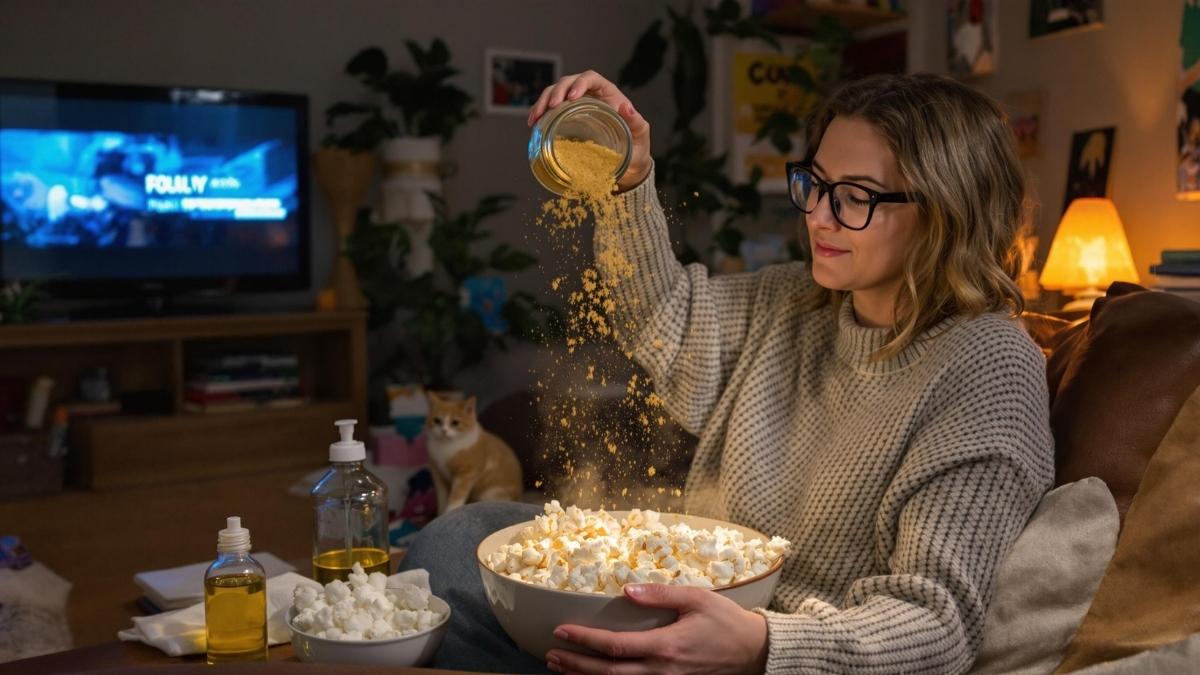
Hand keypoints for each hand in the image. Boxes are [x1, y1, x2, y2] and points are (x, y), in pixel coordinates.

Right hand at [527, 70, 651, 191]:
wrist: (627, 163)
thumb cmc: (636, 147)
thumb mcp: (640, 135)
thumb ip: (637, 122)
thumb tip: (627, 108)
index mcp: (608, 93)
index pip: (591, 77)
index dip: (580, 83)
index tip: (571, 97)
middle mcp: (591, 95)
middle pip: (568, 82)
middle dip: (556, 92)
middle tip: (551, 107)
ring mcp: (577, 106)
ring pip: (555, 92)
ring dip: (543, 101)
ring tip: (536, 117)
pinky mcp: (567, 118)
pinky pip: (551, 108)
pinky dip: (540, 113)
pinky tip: (533, 123)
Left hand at [546, 583, 768, 674]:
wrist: (754, 652)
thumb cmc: (726, 622)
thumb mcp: (697, 598)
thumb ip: (660, 594)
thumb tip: (626, 590)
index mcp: (665, 646)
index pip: (614, 646)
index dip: (584, 640)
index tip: (561, 631)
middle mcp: (661, 670)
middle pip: (608, 672)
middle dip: (576, 665)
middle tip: (551, 655)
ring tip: (561, 668)